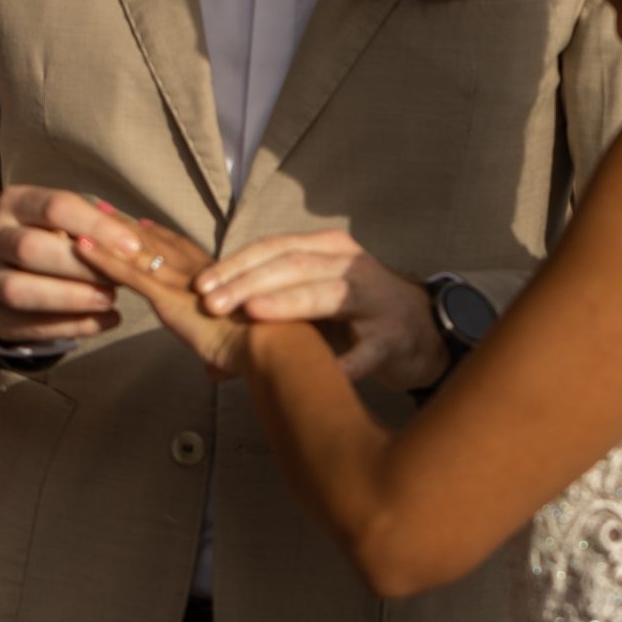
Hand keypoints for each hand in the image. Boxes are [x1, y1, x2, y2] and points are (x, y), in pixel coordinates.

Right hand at [0, 186, 134, 345]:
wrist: (7, 266)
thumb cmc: (54, 238)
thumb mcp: (70, 224)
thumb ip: (98, 231)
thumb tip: (137, 245)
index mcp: (15, 203)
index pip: (55, 207)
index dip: (97, 227)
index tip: (133, 247)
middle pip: (29, 248)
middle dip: (81, 267)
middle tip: (120, 280)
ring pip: (17, 290)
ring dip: (70, 298)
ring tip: (109, 301)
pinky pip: (22, 325)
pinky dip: (68, 326)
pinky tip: (104, 322)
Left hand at [73, 213, 252, 378]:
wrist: (266, 342)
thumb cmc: (261, 345)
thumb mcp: (237, 343)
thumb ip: (220, 353)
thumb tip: (215, 372)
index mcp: (215, 278)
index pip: (181, 249)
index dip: (161, 235)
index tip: (144, 223)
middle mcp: (195, 271)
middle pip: (154, 242)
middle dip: (128, 226)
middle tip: (106, 209)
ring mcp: (179, 282)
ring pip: (136, 252)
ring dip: (107, 235)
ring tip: (82, 219)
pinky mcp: (164, 296)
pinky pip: (126, 273)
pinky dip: (101, 259)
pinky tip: (82, 248)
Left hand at [193, 230, 447, 390]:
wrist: (421, 331)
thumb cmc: (354, 316)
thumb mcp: (313, 304)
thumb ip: (265, 322)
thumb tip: (208, 359)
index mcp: (327, 250)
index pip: (274, 248)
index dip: (236, 264)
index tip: (200, 286)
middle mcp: (351, 267)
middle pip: (294, 266)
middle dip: (248, 282)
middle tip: (212, 304)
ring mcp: (375, 301)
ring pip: (327, 296)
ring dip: (286, 306)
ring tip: (252, 317)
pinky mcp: (394, 338)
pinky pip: (364, 352)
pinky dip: (341, 363)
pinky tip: (315, 373)